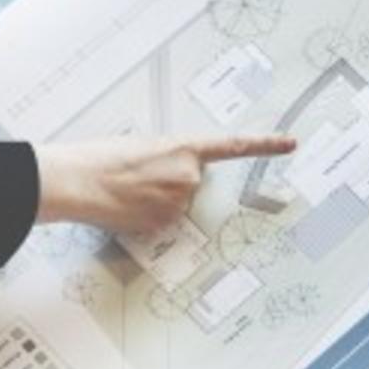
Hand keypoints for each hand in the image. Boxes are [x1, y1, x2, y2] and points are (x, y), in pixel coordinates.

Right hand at [34, 134, 295, 234]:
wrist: (77, 180)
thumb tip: (171, 175)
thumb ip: (169, 157)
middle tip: (139, 175)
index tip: (291, 143)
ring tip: (127, 189)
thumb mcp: (143, 145)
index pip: (235, 146)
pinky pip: (162, 221)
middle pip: (193, 182)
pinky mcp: (163, 224)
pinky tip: (127, 205)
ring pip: (177, 204)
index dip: (266, 144)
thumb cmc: (101, 157)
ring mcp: (179, 203)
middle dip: (172, 181)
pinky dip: (147, 215)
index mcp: (185, 147)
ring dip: (157, 199)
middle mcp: (189, 176)